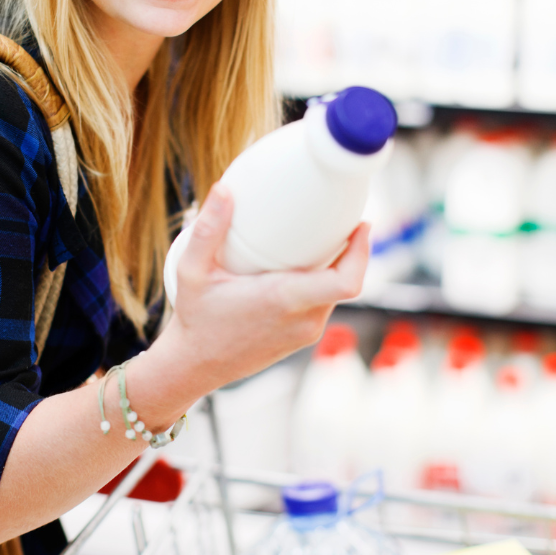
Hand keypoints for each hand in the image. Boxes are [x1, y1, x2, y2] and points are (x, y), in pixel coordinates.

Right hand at [145, 183, 369, 402]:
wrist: (196, 365)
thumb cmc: (195, 319)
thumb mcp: (193, 271)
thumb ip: (208, 230)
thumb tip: (223, 189)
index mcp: (284, 300)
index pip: (346, 282)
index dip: (362, 253)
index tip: (363, 226)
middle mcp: (303, 319)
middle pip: (346, 282)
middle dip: (351, 251)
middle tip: (342, 220)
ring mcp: (305, 333)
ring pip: (335, 294)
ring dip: (336, 268)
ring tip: (324, 239)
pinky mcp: (302, 339)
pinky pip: (323, 306)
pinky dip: (322, 285)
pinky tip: (305, 268)